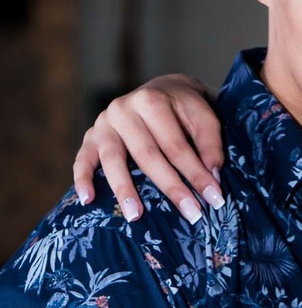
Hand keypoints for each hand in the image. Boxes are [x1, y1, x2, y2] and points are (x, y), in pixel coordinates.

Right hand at [73, 75, 223, 223]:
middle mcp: (124, 109)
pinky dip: (82, 178)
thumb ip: (210, 143)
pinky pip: (83, 159)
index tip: (214, 199)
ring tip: (135, 216)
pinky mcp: (90, 137)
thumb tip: (212, 175)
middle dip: (171, 187)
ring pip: (113, 159)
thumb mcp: (203, 117)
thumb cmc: (184, 110)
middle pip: (148, 155)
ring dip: (124, 189)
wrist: (161, 91)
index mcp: (152, 101)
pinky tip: (87, 200)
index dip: (196, 173)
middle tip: (191, 214)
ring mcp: (104, 123)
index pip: (176, 145)